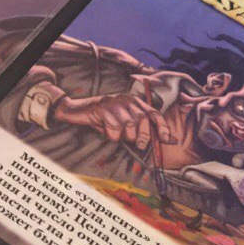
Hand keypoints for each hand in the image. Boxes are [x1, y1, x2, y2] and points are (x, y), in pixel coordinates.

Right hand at [53, 93, 174, 148]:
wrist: (76, 109)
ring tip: (118, 136)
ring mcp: (115, 102)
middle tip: (139, 145)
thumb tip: (155, 142)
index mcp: (134, 102)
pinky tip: (106, 131)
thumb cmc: (101, 119)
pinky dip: (112, 135)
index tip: (168, 140)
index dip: (162, 127)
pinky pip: (114, 126)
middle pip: (143, 119)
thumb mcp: (121, 122)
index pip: (154, 113)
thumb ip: (137, 128)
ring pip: (129, 124)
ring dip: (125, 136)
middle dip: (143, 136)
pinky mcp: (103, 107)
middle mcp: (126, 99)